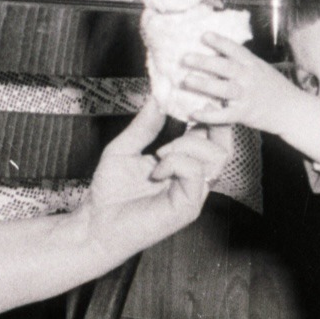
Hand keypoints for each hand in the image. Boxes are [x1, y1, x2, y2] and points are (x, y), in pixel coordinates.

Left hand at [81, 96, 231, 260]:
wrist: (96, 224)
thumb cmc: (109, 192)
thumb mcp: (124, 148)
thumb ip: (145, 125)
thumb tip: (158, 97)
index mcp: (184, 165)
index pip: (210, 137)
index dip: (209, 115)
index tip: (195, 94)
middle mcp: (194, 179)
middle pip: (223, 145)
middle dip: (211, 122)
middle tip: (191, 109)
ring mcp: (194, 194)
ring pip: (214, 156)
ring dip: (188, 144)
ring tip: (161, 151)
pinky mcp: (188, 207)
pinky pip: (196, 173)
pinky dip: (177, 162)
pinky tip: (156, 168)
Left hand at [180, 34, 298, 132]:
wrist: (292, 111)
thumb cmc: (275, 89)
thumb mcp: (262, 69)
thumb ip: (243, 63)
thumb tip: (218, 53)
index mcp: (253, 64)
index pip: (235, 50)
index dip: (219, 42)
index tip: (203, 36)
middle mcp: (249, 78)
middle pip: (225, 67)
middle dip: (204, 62)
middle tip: (185, 58)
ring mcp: (247, 96)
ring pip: (223, 89)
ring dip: (204, 84)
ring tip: (186, 80)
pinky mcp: (244, 114)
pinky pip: (224, 115)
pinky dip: (208, 115)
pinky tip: (193, 112)